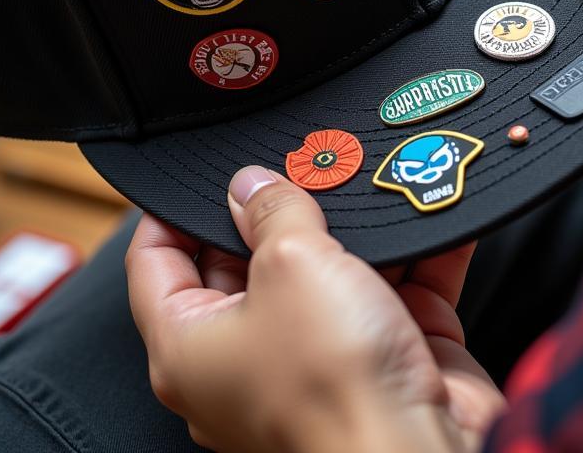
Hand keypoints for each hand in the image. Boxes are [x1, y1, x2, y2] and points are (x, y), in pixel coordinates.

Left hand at [126, 166, 504, 452]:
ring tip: (364, 173)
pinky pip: (394, 291)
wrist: (417, 451)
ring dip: (351, 228)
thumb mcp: (290, 262)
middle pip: (245, 263)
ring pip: (326, 272)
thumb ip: (273, 209)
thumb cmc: (332, 381)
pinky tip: (426, 207)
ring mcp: (319, 358)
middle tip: (299, 159)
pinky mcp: (381, 356)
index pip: (156, 265)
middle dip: (276, 208)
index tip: (198, 172)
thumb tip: (253, 183)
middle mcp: (248, 359)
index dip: (170, 212)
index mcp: (191, 348)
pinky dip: (413, 254)